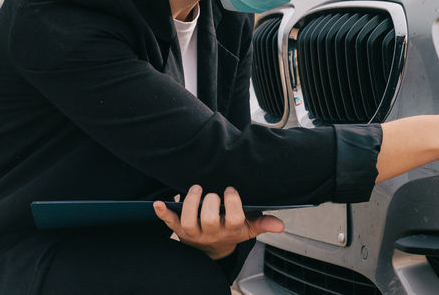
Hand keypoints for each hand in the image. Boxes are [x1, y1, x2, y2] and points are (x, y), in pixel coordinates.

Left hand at [153, 185, 283, 258]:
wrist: (211, 250)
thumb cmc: (231, 232)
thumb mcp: (248, 229)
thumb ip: (263, 224)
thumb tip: (281, 225)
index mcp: (230, 231)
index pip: (234, 219)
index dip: (232, 203)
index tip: (230, 190)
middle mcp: (211, 233)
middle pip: (209, 220)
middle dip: (210, 202)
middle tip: (213, 192)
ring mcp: (194, 233)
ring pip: (189, 221)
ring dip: (190, 203)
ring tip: (196, 188)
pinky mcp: (180, 230)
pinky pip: (170, 223)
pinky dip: (163, 213)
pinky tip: (157, 203)